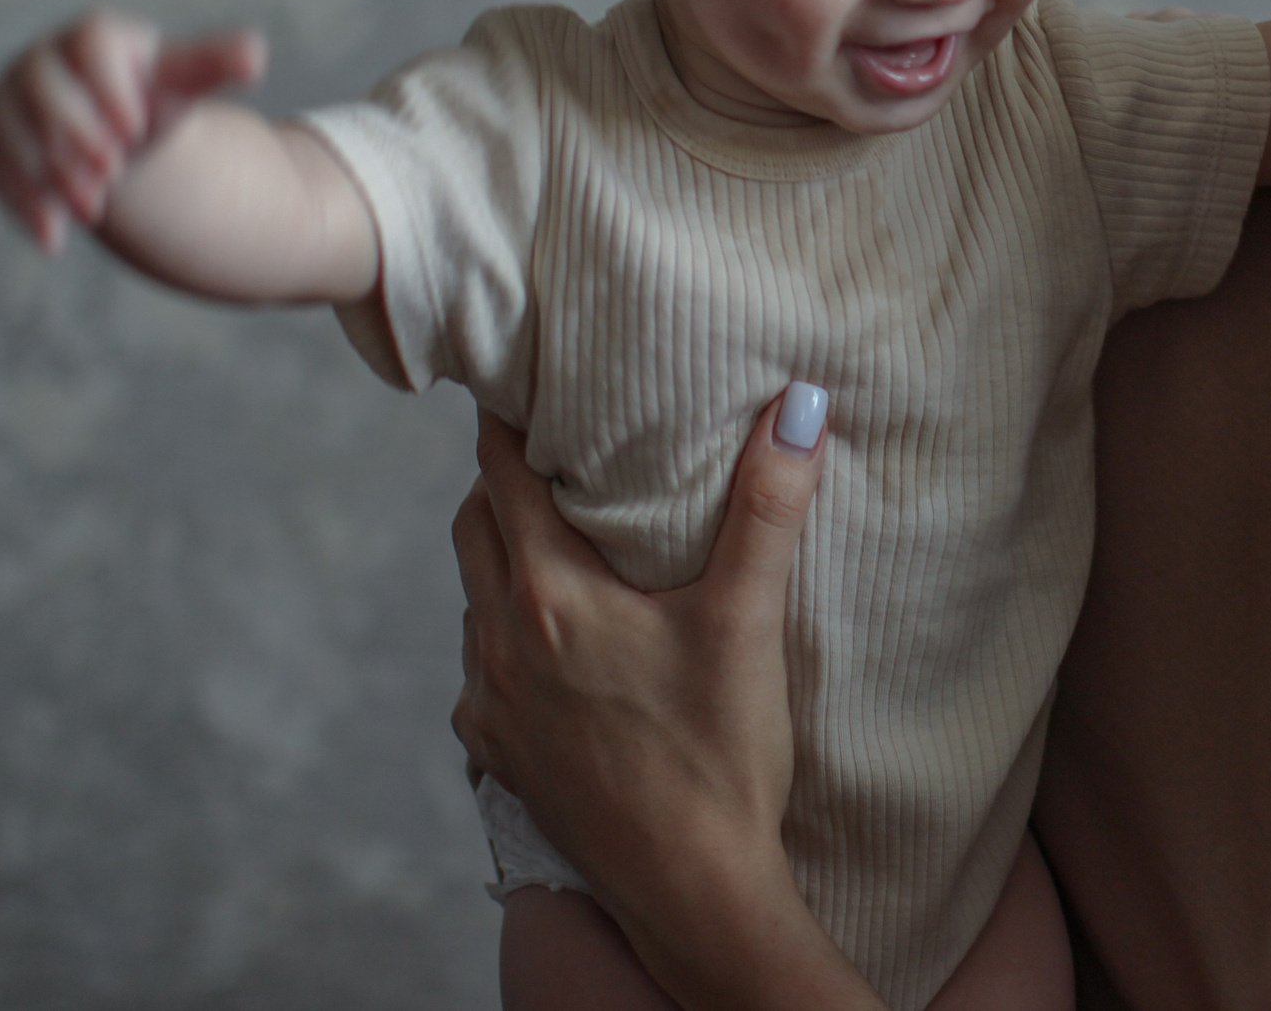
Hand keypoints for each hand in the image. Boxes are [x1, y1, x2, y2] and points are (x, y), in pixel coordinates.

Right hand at [0, 8, 265, 250]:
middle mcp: (41, 62)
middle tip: (115, 171)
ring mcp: (9, 102)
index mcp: (92, 36)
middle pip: (45, 88)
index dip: (111, 86)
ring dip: (51, 174)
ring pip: (14, 133)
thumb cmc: (150, 99)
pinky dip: (26, 205)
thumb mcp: (184, 81)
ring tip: (95, 209)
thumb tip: (254, 52)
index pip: (92, 42)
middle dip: (77, 132)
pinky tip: (54, 239)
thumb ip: (214, 62)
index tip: (136, 128)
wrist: (113, 135)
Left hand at [451, 394, 820, 943]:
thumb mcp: (747, 621)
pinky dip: (508, 633)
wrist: (690, 891)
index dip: (512, 418)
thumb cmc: (719, 757)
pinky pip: (482, 669)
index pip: (501, 470)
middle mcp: (501, 641)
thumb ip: (765, 509)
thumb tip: (796, 407)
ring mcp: (491, 704)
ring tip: (562, 535)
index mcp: (548, 593)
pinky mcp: (499, 755)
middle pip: (474, 523)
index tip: (532, 380)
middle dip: (507, 478)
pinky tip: (558, 644)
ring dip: (503, 556)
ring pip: (474, 596)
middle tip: (557, 445)